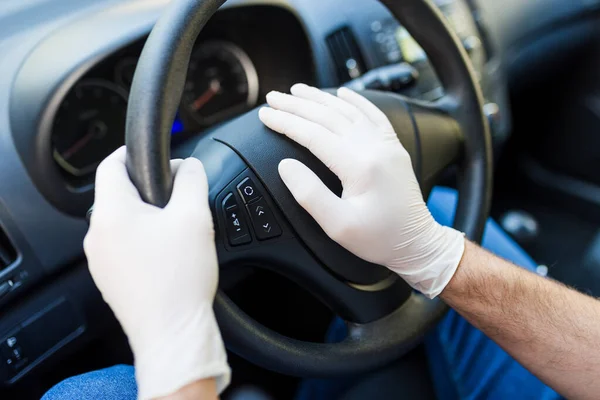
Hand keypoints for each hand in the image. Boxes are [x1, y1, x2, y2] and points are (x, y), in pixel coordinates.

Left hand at [84, 147, 228, 398]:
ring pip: (122, 223)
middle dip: (147, 191)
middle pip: (117, 196)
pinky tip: (168, 256)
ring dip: (145, 218)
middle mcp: (97, 236)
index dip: (131, 153)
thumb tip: (187, 165)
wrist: (173, 333)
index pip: (111, 165)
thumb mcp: (195, 217)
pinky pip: (123, 248)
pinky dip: (142, 242)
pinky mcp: (110, 280)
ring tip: (177, 231)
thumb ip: (191, 179)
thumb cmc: (180, 279)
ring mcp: (100, 261)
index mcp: (111, 214)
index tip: (151, 155)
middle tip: (178, 199)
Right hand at [258, 84, 464, 297]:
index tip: (265, 115)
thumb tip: (286, 166)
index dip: (285, 122)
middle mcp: (374, 148)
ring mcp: (386, 146)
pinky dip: (356, 101)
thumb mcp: (337, 226)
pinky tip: (343, 93)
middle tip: (273, 97)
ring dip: (320, 98)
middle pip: (328, 117)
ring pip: (348, 111)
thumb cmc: (379, 238)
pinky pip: (374, 115)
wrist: (418, 244)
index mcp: (359, 166)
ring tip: (298, 91)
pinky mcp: (394, 149)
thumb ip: (309, 194)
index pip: (313, 135)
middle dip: (296, 105)